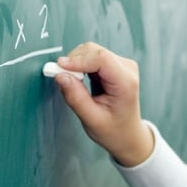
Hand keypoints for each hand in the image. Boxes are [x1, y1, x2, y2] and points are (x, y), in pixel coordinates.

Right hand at [53, 42, 153, 166]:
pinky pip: (92, 56)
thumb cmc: (114, 130)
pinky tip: (79, 80)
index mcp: (126, 82)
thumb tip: (60, 76)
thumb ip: (75, 97)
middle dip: (74, 61)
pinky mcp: (114, 65)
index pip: (101, 59)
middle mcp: (127, 68)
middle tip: (60, 77)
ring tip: (73, 83)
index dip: (78, 60)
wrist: (127, 135)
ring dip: (76, 63)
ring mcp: (121, 64)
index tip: (59, 67)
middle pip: (94, 51)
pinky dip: (80, 65)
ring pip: (91, 51)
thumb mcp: (92, 119)